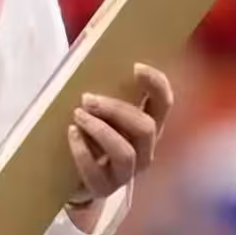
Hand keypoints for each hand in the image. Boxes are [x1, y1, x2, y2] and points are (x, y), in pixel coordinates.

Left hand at [67, 63, 173, 204]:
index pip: (163, 103)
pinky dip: (82, 152)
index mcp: (146, 125)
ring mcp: (126, 172)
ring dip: (100, 130)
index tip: (136, 67)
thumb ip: (104, 88)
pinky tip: (71, 134)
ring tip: (78, 115)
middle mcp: (143, 149)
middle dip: (117, 109)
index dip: (156, 84)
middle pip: (145, 127)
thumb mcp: (100, 110)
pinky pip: (97, 173)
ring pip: (125, 152)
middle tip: (87, 98)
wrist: (74, 177)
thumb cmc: (89, 133)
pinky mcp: (104, 188)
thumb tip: (91, 46)